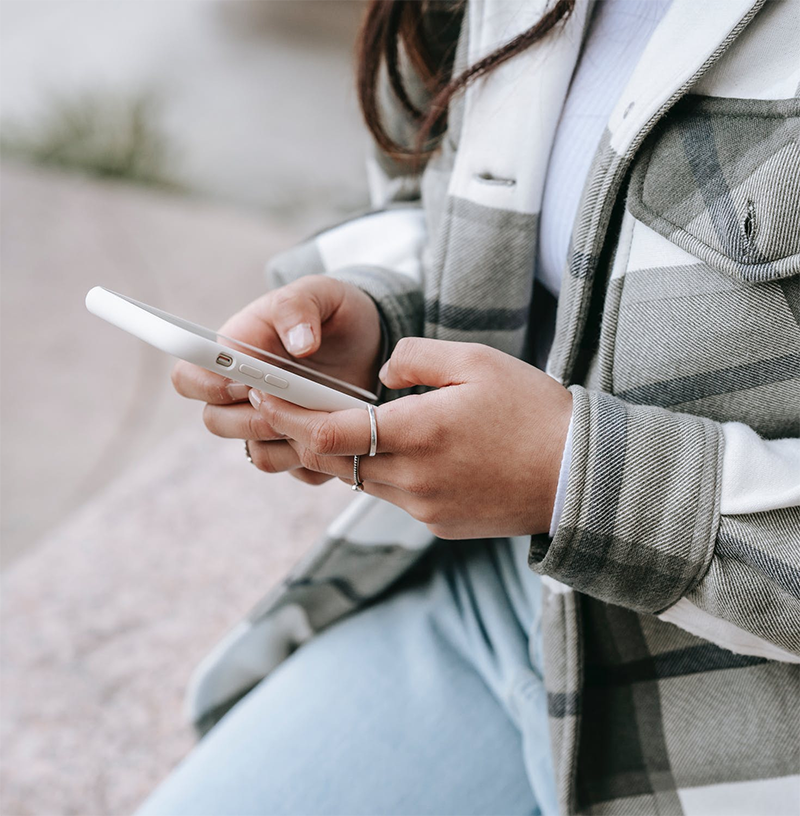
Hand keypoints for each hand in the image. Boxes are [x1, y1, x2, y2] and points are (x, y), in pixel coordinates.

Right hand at [171, 276, 382, 484]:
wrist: (368, 340)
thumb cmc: (333, 312)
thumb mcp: (319, 293)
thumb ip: (299, 307)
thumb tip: (299, 344)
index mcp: (233, 352)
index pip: (188, 377)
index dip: (207, 386)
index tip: (245, 383)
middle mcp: (242, 395)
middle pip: (216, 422)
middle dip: (251, 419)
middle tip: (290, 404)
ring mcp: (270, 425)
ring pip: (257, 454)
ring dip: (287, 441)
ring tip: (323, 417)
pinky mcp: (300, 448)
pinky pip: (297, 470)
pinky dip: (317, 459)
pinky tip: (341, 434)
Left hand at [248, 338, 572, 537]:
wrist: (579, 475)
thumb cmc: (532, 411)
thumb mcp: (476, 361)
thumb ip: (414, 357)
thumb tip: (379, 370)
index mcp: (418, 432)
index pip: (328, 431)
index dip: (288, 414)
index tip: (262, 394)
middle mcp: (412, 478)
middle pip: (333, 460)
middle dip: (301, 433)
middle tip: (279, 406)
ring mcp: (423, 507)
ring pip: (359, 479)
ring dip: (340, 453)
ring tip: (334, 422)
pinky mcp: (437, 523)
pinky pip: (392, 495)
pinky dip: (379, 472)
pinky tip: (392, 450)